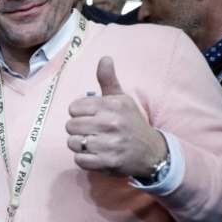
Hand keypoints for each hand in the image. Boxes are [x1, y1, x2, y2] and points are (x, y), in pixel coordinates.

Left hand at [66, 57, 167, 176]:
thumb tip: (104, 58)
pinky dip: (84, 159)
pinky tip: (95, 154)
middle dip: (77, 129)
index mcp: (112, 105)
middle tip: (92, 131)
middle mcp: (110, 123)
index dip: (79, 113)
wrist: (151, 151)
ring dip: (79, 144)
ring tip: (93, 142)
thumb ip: (108, 80)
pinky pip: (79, 160)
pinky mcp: (107, 162)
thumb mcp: (121, 99)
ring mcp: (109, 144)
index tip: (91, 116)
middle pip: (70, 126)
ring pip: (72, 142)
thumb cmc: (130, 122)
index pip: (73, 108)